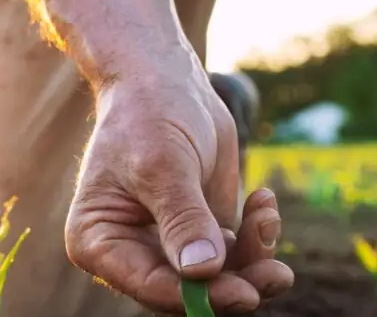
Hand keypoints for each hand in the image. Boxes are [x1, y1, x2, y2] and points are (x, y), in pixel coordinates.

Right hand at [65, 76, 293, 314]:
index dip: (194, 296)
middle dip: (232, 284)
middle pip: (185, 292)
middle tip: (277, 273)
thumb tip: (203, 271)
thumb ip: (182, 218)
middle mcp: (129, 250)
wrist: (162, 80)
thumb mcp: (162, 165)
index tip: (242, 293)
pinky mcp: (199, 230)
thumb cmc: (146, 115)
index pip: (147, 285)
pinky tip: (263, 201)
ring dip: (252, 257)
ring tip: (267, 215)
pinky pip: (234, 254)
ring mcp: (167, 242)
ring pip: (216, 279)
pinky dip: (255, 236)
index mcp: (99, 240)